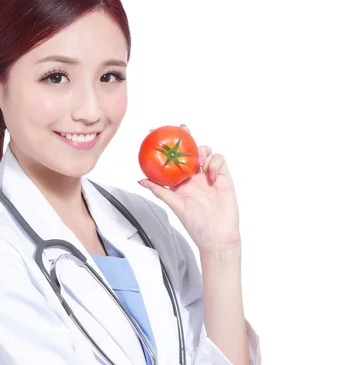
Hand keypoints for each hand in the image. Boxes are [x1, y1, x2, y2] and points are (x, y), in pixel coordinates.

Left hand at [138, 124, 240, 253]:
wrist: (217, 236)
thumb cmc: (196, 224)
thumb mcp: (175, 205)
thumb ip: (159, 191)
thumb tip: (141, 180)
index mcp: (181, 182)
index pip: (173, 160)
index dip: (167, 147)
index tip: (157, 133)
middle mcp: (194, 176)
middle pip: (191, 151)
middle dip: (187, 137)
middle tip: (182, 128)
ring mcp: (209, 175)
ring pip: (206, 152)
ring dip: (201, 152)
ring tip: (198, 162)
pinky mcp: (223, 177)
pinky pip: (219, 160)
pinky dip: (214, 163)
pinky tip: (210, 176)